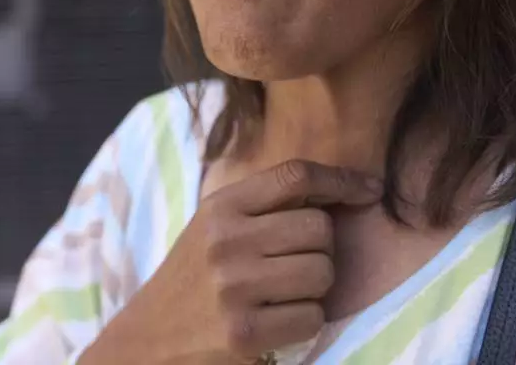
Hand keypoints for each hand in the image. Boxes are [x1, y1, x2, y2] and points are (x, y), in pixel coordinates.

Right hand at [82, 159, 381, 364]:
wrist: (145, 341)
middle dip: (320, 250)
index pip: (295, 175)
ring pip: (323, 273)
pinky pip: (312, 318)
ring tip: (282, 296)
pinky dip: (303, 323)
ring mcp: (234, 287)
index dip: (341, 179)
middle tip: (294, 266)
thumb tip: (343, 189)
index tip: (370, 190)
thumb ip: (263, 206)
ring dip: (315, 290)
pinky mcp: (244, 333)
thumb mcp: (214, 229)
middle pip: (319, 228)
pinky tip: (274, 323)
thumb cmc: (193, 281)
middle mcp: (225, 240)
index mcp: (220, 207)